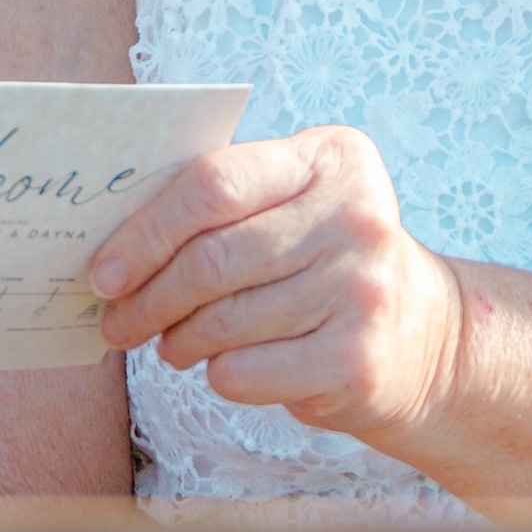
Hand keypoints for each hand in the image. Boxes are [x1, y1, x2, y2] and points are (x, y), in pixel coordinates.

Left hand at [86, 128, 463, 443]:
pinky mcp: (357, 359)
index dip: (145, 232)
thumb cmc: (330, 263)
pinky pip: (243, 372)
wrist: (429, 340)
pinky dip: (216, 374)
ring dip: (176, 340)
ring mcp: (362, 289)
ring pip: (222, 322)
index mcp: (332, 158)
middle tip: (117, 320)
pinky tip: (222, 365)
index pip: (213, 184)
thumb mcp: (300, 205)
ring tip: (168, 344)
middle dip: (148, 297)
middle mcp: (356, 217)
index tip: (103, 270)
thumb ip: (226, 202)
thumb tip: (115, 248)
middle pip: (211, 259)